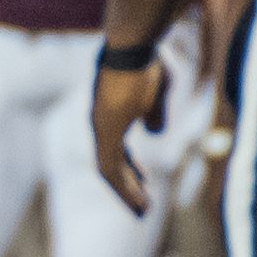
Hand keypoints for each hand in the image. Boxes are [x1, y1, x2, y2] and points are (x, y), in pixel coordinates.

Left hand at [91, 56, 167, 214]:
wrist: (133, 45)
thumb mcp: (156, 92)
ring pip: (108, 171)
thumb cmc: (146, 62)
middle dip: (127, 186)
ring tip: (142, 211)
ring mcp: (101, 128)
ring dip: (126, 193)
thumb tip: (153, 132)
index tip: (142, 182)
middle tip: (142, 207)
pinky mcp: (105, 131)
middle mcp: (101, 123)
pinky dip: (124, 187)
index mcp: (110, 115)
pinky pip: (110, 168)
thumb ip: (153, 114)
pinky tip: (138, 200)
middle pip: (109, 164)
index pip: (115, 149)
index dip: (129, 169)